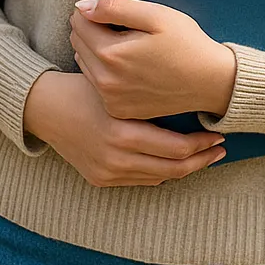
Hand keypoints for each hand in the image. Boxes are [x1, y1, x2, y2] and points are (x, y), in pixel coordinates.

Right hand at [23, 70, 225, 186]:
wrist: (44, 108)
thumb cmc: (84, 86)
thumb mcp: (118, 85)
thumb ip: (150, 94)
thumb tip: (194, 94)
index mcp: (122, 132)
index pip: (177, 149)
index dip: (203, 144)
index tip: (219, 134)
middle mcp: (116, 158)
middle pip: (173, 169)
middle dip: (201, 160)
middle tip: (220, 148)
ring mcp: (107, 173)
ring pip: (159, 178)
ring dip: (183, 168)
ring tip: (202, 155)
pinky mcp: (100, 180)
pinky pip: (140, 180)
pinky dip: (160, 171)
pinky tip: (172, 159)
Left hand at [69, 0, 236, 120]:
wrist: (210, 82)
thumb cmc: (187, 45)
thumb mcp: (156, 15)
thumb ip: (114, 7)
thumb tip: (82, 6)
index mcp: (112, 54)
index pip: (78, 22)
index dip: (92, 10)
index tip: (111, 12)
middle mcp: (105, 81)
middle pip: (77, 42)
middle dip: (92, 29)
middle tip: (123, 28)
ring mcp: (111, 99)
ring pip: (84, 62)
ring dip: (96, 50)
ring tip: (127, 47)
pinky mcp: (118, 109)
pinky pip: (96, 82)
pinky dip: (105, 71)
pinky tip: (128, 67)